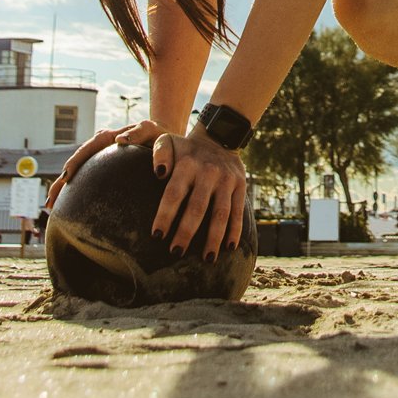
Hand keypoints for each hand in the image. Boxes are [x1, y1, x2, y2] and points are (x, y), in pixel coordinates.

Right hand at [44, 120, 165, 213]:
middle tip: (51, 200)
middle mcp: (101, 148)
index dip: (76, 161)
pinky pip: (85, 181)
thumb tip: (119, 140)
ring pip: (77, 173)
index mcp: (110, 138)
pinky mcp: (103, 171)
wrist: (167, 143)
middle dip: (62, 181)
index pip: (88, 149)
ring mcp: (101, 160)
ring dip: (62, 188)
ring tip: (51, 205)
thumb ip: (139, 132)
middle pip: (76, 164)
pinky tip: (65, 207)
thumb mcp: (151, 131)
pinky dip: (74, 193)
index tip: (67, 176)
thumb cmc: (161, 137)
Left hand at [150, 124, 246, 261]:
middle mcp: (208, 173)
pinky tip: (229, 247)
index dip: (165, 215)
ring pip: (220, 213)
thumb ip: (159, 154)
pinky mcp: (240, 185)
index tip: (157, 236)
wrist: (218, 138)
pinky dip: (235, 230)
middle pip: (197, 207)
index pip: (174, 193)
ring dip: (214, 237)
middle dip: (186, 232)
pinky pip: (238, 211)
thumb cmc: (185, 149)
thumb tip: (159, 173)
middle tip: (176, 252)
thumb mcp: (168, 141)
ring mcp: (226, 180)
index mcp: (187, 164)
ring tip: (207, 259)